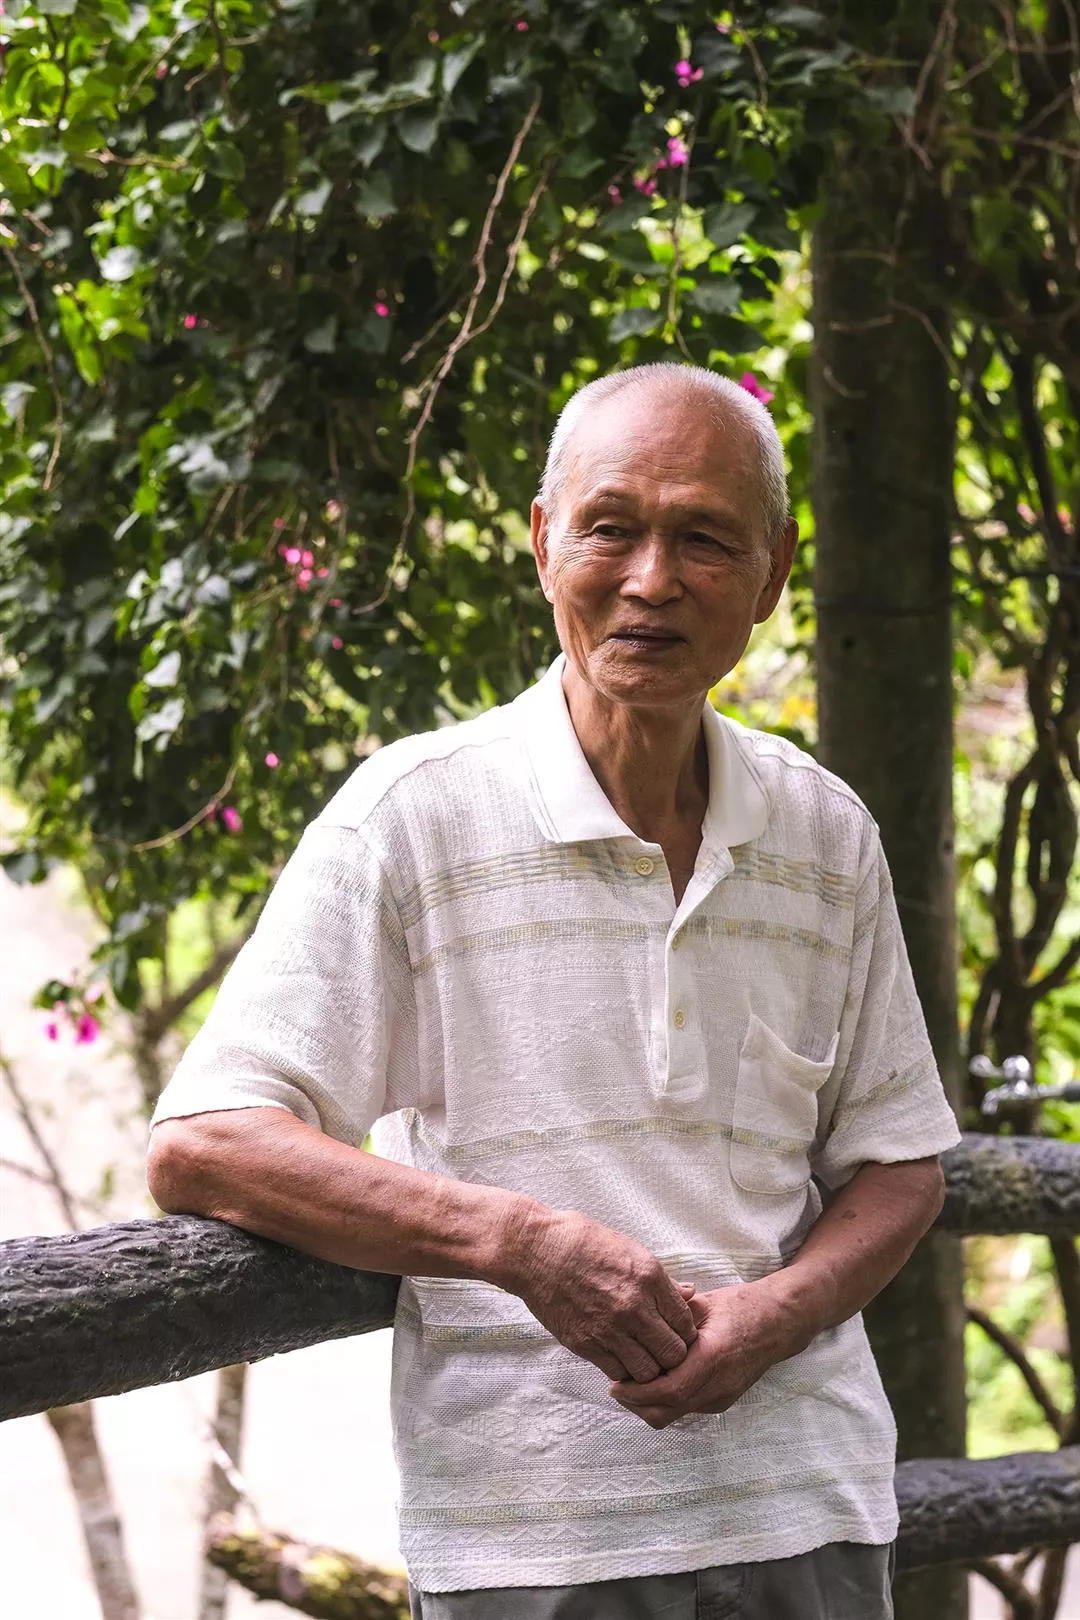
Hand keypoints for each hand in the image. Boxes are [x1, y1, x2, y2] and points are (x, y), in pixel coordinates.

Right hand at [504, 1205, 697, 1382]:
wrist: (535, 1250)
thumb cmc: (582, 1242)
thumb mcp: (630, 1249)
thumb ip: (662, 1280)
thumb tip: (690, 1294)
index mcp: (649, 1278)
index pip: (686, 1322)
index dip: (686, 1332)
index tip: (677, 1333)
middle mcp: (634, 1306)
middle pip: (673, 1353)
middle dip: (673, 1356)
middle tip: (663, 1350)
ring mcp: (609, 1328)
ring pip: (648, 1371)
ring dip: (649, 1368)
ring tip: (642, 1358)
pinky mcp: (585, 1343)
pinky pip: (617, 1372)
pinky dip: (622, 1370)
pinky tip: (619, 1358)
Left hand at [609, 1280, 797, 1427]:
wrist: (779, 1323)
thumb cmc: (741, 1306)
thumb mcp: (703, 1303)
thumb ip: (671, 1315)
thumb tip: (637, 1320)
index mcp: (712, 1358)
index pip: (667, 1390)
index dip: (637, 1391)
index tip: (615, 1382)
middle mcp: (717, 1385)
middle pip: (665, 1413)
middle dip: (636, 1403)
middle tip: (617, 1384)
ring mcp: (721, 1398)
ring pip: (673, 1415)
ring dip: (649, 1403)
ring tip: (635, 1379)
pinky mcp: (721, 1401)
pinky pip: (685, 1408)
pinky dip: (666, 1400)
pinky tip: (659, 1377)